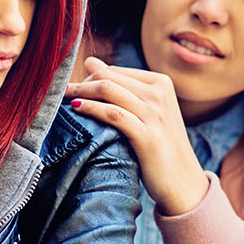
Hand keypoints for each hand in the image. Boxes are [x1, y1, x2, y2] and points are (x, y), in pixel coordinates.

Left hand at [64, 57, 209, 215]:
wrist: (182, 182)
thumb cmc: (160, 145)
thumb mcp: (146, 111)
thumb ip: (121, 87)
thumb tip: (91, 61)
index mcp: (160, 83)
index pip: (115, 71)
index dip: (90, 77)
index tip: (73, 87)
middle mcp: (159, 95)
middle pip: (109, 77)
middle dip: (82, 82)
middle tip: (61, 91)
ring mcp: (155, 114)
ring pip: (108, 90)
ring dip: (81, 91)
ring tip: (63, 98)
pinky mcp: (147, 135)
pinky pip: (113, 114)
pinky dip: (91, 108)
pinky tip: (76, 108)